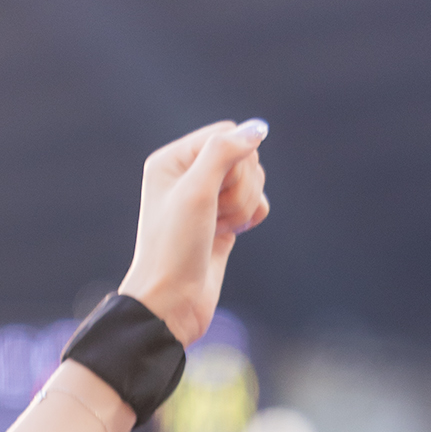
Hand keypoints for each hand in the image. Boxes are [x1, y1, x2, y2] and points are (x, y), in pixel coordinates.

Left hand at [120, 119, 269, 347]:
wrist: (172, 303)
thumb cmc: (175, 247)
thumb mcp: (197, 191)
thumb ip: (225, 151)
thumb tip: (258, 128)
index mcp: (172, 161)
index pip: (226, 134)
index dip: (234, 161)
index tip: (214, 192)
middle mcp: (188, 176)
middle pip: (243, 157)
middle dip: (240, 187)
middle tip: (215, 215)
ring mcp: (207, 200)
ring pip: (252, 181)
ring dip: (244, 205)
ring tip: (219, 229)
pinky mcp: (223, 222)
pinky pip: (255, 203)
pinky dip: (251, 217)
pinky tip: (231, 235)